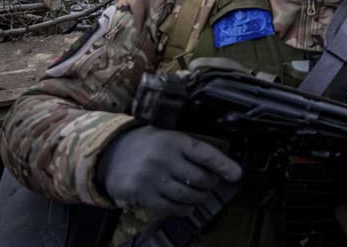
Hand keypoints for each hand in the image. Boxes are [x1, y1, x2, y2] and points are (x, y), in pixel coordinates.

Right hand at [96, 126, 241, 216]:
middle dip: (210, 184)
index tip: (237, 174)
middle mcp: (165, 158)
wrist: (109, 153)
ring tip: (199, 195)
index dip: (224, 165)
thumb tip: (218, 164)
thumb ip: (189, 148)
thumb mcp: (167, 136)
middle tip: (210, 183)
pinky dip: (184, 209)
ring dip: (199, 198)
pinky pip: (171, 207)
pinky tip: (186, 206)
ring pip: (188, 195)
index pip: (205, 154)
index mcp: (174, 141)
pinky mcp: (143, 194)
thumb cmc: (145, 144)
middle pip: (200, 178)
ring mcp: (153, 178)